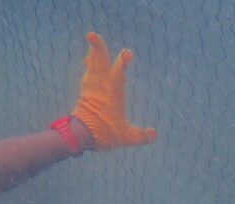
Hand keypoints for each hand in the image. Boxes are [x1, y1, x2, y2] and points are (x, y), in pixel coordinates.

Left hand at [72, 32, 156, 150]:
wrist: (80, 136)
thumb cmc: (104, 134)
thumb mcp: (126, 137)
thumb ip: (141, 136)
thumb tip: (154, 135)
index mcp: (113, 93)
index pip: (119, 73)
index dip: (123, 62)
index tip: (127, 53)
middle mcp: (102, 86)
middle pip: (99, 62)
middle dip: (98, 48)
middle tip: (92, 35)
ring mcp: (92, 87)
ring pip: (92, 65)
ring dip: (94, 52)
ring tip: (93, 38)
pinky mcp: (85, 92)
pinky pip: (88, 73)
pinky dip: (90, 64)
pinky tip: (89, 59)